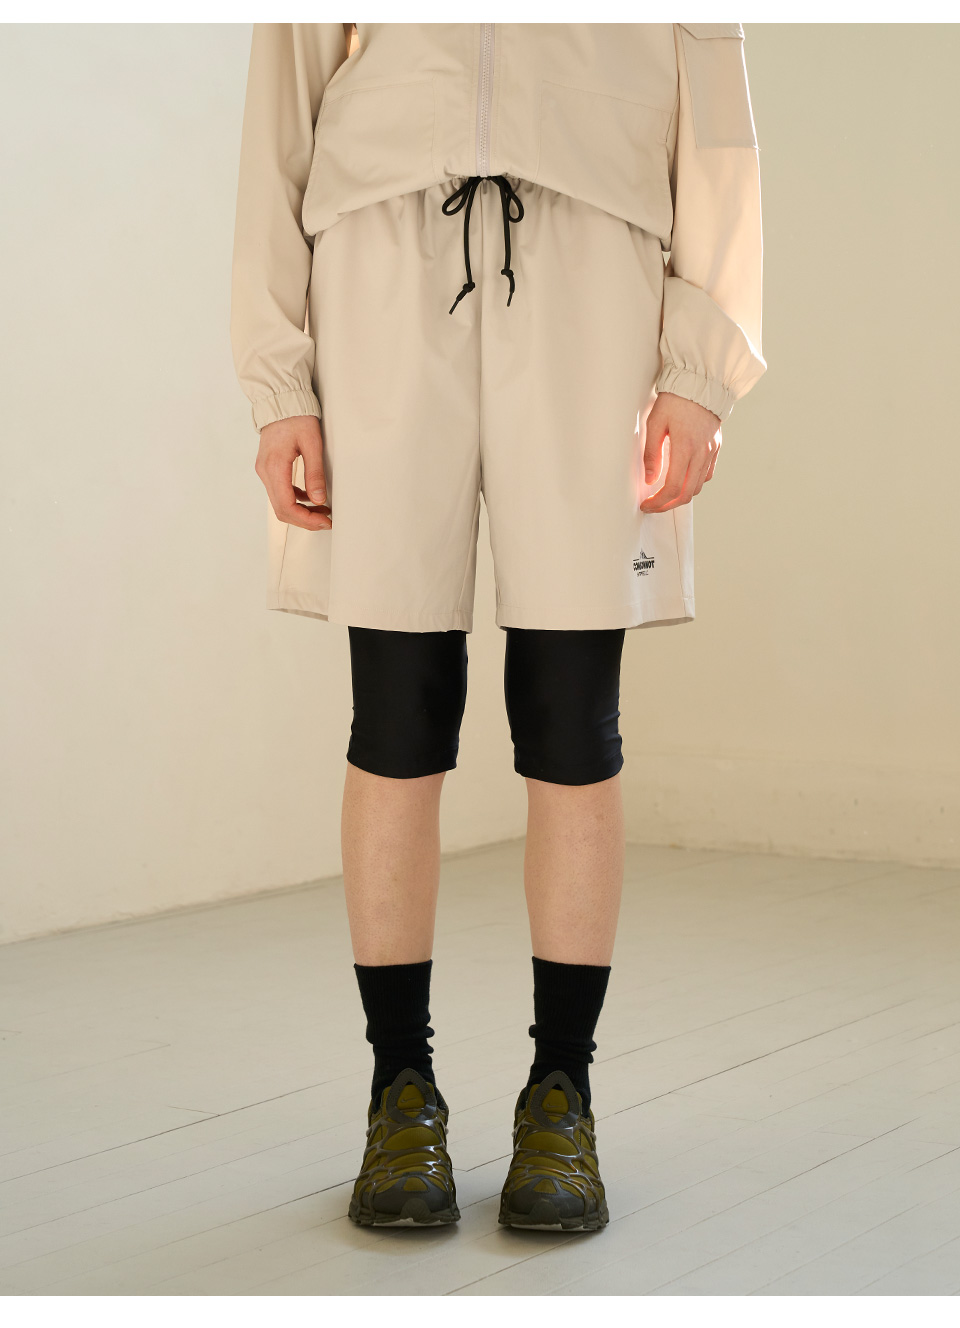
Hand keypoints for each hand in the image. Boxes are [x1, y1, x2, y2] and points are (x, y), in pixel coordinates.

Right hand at [255, 415, 331, 529]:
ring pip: (280, 503)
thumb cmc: (297, 418)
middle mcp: (265, 472)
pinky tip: (312, 498)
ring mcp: (265, 471)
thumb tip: (319, 500)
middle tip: (326, 521)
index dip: (306, 519)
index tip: (324, 522)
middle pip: (282, 510)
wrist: (282, 402)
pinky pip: (280, 492)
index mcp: (274, 467)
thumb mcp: (312, 444)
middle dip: (305, 520)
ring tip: (323, 512)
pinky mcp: (269, 469)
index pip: (287, 506)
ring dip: (301, 512)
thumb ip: (315, 473)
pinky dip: (296, 500)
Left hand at [640, 391, 721, 513]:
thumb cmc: (674, 400)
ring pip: (698, 487)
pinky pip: (707, 475)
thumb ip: (652, 454)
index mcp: (685, 448)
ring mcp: (711, 452)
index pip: (673, 488)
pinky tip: (682, 480)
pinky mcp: (716, 448)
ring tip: (665, 495)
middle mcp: (701, 453)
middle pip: (687, 493)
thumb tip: (650, 480)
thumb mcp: (655, 423)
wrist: (700, 383)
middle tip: (653, 506)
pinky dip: (694, 483)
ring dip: (681, 496)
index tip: (646, 505)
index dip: (658, 502)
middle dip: (668, 505)